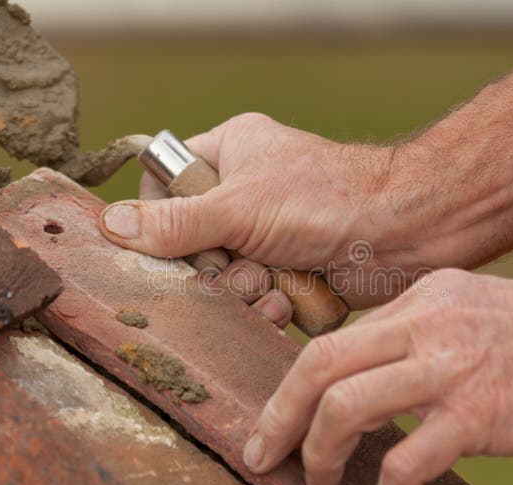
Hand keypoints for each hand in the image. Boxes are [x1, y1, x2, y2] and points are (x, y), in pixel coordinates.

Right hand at [100, 113, 436, 308]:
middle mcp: (244, 194)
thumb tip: (108, 224)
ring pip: (224, 279)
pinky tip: (292, 296)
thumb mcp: (239, 206)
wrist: (404, 234)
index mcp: (229, 153)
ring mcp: (268, 236)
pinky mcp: (290, 272)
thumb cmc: (327, 198)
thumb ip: (173, 221)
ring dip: (246, 289)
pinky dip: (271, 304)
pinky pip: (257, 300)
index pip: (164, 183)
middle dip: (214, 266)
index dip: (163, 218)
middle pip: (189, 244)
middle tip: (236, 263)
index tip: (178, 240)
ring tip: (274, 279)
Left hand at [241, 269, 512, 484]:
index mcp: (419, 301)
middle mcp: (424, 325)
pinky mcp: (476, 414)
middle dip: (278, 415)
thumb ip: (415, 336)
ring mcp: (447, 368)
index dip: (293, 384)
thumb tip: (369, 379)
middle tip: (262, 454)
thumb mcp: (467, 310)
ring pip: (346, 406)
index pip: (333, 341)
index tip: (278, 419)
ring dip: (319, 453)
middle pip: (319, 364)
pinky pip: (406, 462)